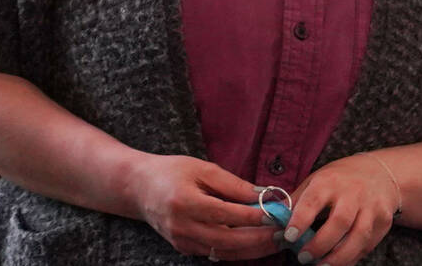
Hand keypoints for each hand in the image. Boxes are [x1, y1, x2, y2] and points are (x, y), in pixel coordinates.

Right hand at [124, 154, 283, 259]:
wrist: (138, 187)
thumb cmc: (170, 171)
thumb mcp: (200, 168)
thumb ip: (232, 183)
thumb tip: (264, 195)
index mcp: (184, 201)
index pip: (227, 213)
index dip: (254, 215)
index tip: (277, 212)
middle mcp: (182, 225)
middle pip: (229, 239)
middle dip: (260, 238)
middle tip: (283, 232)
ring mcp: (182, 241)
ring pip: (226, 252)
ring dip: (254, 249)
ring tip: (276, 240)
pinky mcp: (184, 249)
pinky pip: (216, 254)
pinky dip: (238, 251)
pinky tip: (255, 244)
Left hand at [284, 153, 399, 264]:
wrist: (379, 174)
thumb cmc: (340, 178)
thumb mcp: (315, 180)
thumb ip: (298, 199)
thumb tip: (275, 217)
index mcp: (329, 181)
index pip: (312, 202)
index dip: (300, 221)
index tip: (288, 237)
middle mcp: (352, 193)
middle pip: (338, 223)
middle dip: (320, 244)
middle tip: (303, 258)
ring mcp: (371, 208)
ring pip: (358, 236)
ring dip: (339, 256)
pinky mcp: (384, 221)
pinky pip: (368, 243)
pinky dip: (354, 256)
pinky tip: (340, 262)